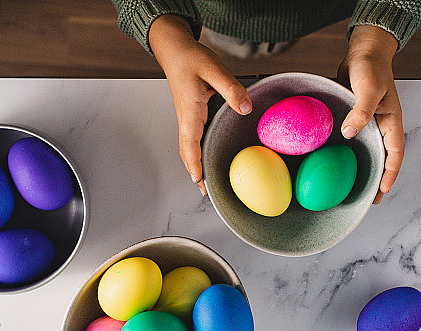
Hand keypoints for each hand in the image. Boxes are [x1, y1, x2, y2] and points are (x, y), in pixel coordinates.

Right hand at [150, 15, 251, 195]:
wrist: (174, 49)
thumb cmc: (190, 58)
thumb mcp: (214, 69)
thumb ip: (231, 88)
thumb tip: (245, 108)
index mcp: (189, 111)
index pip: (189, 145)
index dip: (194, 165)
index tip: (200, 182)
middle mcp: (186, 118)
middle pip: (187, 153)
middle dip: (194, 173)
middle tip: (205, 192)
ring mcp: (187, 117)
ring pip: (189, 148)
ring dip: (195, 165)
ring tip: (205, 182)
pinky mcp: (191, 114)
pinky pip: (193, 138)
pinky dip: (197, 153)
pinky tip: (206, 157)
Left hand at [337, 25, 402, 203]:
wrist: (363, 51)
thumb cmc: (370, 67)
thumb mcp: (368, 88)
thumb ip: (361, 111)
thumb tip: (349, 133)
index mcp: (392, 121)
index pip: (395, 153)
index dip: (390, 173)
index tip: (383, 191)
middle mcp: (382, 126)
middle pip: (383, 158)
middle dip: (378, 180)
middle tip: (370, 201)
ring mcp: (370, 124)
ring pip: (369, 152)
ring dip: (364, 170)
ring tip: (354, 190)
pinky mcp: (356, 120)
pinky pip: (356, 143)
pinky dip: (351, 155)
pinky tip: (339, 165)